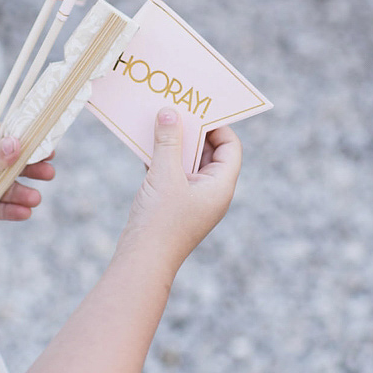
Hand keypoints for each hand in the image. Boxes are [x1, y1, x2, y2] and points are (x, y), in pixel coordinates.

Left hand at [0, 121, 56, 223]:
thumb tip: (19, 143)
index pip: (0, 133)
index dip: (24, 140)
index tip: (47, 146)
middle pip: (4, 160)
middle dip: (26, 167)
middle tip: (49, 173)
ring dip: (18, 191)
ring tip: (35, 200)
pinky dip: (6, 208)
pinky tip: (23, 212)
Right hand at [119, 109, 241, 270]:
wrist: (142, 261)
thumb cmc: (160, 221)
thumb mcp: (164, 175)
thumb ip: (168, 141)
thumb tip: (170, 113)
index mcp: (220, 186)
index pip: (230, 148)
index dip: (217, 126)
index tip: (197, 110)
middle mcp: (211, 192)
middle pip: (209, 153)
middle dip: (192, 132)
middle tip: (175, 111)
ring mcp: (192, 200)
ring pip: (188, 163)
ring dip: (174, 145)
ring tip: (158, 124)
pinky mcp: (174, 205)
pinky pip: (173, 174)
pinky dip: (162, 160)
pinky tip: (145, 146)